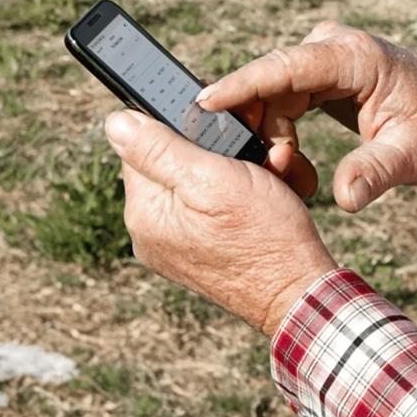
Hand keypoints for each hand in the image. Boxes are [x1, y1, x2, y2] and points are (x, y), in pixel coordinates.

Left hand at [104, 110, 336, 335]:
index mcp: (144, 213)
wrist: (301, 294)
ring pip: (199, 182)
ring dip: (236, 171)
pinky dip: (239, 196)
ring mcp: (176, 247)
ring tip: (270, 177)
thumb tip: (116, 122)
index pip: (143, 145)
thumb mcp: (211, 180)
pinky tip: (264, 199)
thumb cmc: (265, 237)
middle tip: (259, 154)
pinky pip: (212, 208)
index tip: (224, 129)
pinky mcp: (201, 253)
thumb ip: (158, 149)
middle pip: (174, 163)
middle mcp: (152, 233)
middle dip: (218, 151)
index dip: (184, 127)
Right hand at [196, 21, 416, 211]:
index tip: (206, 103)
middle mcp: (334, 47)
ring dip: (267, 131)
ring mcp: (324, 56)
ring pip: (272, 91)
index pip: (286, 66)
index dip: (243, 84)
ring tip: (283, 170)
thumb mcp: (412, 155)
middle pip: (272, 80)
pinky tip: (281, 156)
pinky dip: (276, 127)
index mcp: (355, 57)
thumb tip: (345, 198)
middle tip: (265, 169)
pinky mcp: (319, 70)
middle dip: (256, 124)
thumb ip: (376, 173)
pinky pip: (281, 95)